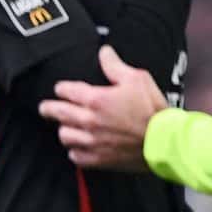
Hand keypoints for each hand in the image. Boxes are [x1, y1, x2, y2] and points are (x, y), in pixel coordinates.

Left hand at [41, 47, 165, 170]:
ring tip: (68, 126)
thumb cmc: (153, 110)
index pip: (65, 90)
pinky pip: (75, 156)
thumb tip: (104, 52)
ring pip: (64, 135)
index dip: (62, 88)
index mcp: (96, 99)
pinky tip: (79, 145)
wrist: (165, 141)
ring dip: (65, 129)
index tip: (62, 89)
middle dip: (48, 108)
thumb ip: (115, 66)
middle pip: (56, 113)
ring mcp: (91, 141)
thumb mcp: (137, 79)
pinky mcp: (97, 159)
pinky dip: (75, 150)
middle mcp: (89, 121)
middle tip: (46, 108)